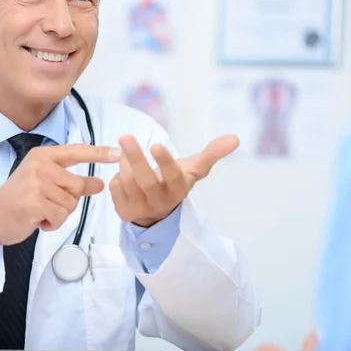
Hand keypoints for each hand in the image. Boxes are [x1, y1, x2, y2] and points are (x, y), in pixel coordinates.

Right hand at [0, 144, 120, 245]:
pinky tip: (37, 220)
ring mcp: (36, 182)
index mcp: (42, 156)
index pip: (77, 151)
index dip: (99, 153)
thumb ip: (73, 183)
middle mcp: (40, 165)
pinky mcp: (35, 201)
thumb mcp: (47, 186)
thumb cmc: (20, 202)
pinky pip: (61, 216)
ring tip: (40, 212)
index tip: (118, 153)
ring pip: (70, 203)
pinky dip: (53, 223)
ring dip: (59, 214)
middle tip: (47, 204)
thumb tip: (99, 183)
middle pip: (77, 185)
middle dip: (67, 201)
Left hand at [110, 134, 239, 227]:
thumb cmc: (174, 182)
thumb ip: (212, 153)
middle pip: (145, 180)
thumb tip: (235, 138)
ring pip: (126, 181)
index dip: (164, 161)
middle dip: (135, 157)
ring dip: (124, 162)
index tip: (156, 144)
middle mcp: (160, 202)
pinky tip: (124, 172)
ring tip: (127, 149)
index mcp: (178, 189)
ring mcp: (141, 209)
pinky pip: (114, 188)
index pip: (172, 175)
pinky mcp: (124, 212)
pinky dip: (117, 175)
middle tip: (126, 136)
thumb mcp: (193, 170)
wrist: (158, 213)